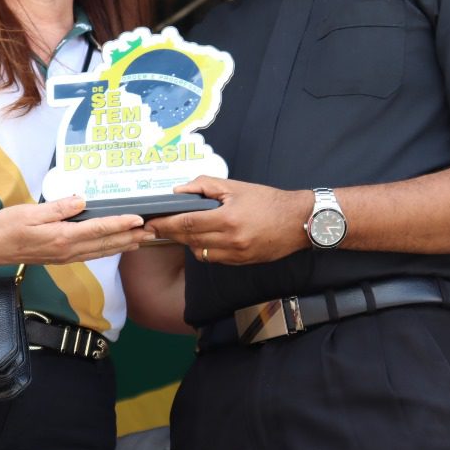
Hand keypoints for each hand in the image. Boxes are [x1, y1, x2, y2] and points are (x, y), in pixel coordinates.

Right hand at [0, 196, 154, 264]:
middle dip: (131, 236)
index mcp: (62, 236)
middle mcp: (68, 249)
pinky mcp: (62, 258)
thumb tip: (80, 200)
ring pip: (102, 252)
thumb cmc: (8, 226)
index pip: (98, 229)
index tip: (139, 219)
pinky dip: (108, 250)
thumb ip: (58, 208)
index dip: (121, 223)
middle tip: (152, 231)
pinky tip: (116, 246)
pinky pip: (92, 255)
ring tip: (142, 239)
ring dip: (123, 245)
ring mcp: (66, 256)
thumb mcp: (31, 212)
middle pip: (106, 243)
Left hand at [146, 177, 310, 265]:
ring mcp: (236, 255)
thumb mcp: (236, 186)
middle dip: (170, 233)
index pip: (187, 223)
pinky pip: (213, 259)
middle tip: (155, 227)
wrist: (298, 221)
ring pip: (199, 252)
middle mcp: (230, 241)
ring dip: (187, 241)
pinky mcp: (241, 263)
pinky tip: (204, 237)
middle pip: (189, 239)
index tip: (151, 222)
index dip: (166, 223)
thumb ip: (206, 186)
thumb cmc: (268, 201)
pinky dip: (204, 249)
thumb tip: (179, 191)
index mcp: (227, 219)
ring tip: (182, 229)